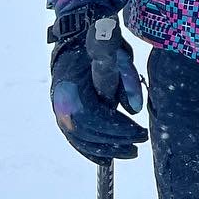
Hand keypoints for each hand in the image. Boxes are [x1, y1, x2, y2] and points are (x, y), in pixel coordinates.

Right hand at [49, 10, 147, 164]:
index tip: (139, 133)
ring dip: (105, 150)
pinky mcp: (61, 114)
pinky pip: (74, 138)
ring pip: (79, 139)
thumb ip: (126, 78)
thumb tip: (135, 109)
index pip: (93, 116)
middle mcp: (61, 100)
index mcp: (73, 84)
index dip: (117, 129)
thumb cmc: (99, 44)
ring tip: (130, 152)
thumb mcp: (116, 53)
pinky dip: (90, 151)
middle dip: (114, 142)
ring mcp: (58, 108)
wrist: (74, 37)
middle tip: (140, 144)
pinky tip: (107, 160)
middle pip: (85, 132)